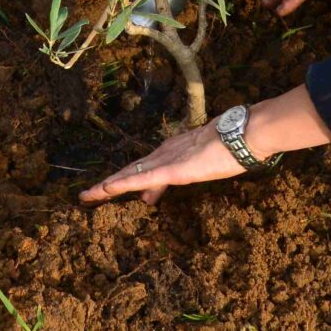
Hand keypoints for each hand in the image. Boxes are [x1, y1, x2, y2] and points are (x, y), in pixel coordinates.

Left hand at [79, 119, 241, 204]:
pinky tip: (106, 189)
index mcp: (172, 153)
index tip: (109, 190)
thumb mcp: (205, 163)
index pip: (143, 169)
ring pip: (131, 175)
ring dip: (108, 186)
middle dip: (110, 184)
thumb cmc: (230, 147)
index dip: (125, 180)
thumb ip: (191, 172)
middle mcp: (163, 154)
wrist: (242, 134)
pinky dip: (123, 184)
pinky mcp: (171, 169)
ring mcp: (166, 161)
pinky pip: (143, 178)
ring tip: (89, 195)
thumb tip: (173, 184)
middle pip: (131, 171)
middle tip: (89, 196)